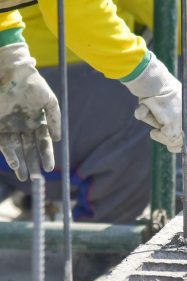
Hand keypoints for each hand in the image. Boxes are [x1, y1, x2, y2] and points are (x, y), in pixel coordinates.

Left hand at [0, 43, 60, 180]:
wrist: (12, 72)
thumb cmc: (33, 85)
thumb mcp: (50, 101)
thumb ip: (55, 119)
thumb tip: (58, 139)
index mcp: (38, 122)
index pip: (43, 143)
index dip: (46, 155)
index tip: (49, 168)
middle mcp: (25, 127)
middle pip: (30, 150)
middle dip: (34, 164)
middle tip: (36, 179)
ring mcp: (11, 127)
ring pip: (17, 150)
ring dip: (21, 164)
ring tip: (25, 178)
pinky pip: (4, 144)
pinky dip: (9, 155)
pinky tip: (15, 165)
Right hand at [122, 53, 186, 154]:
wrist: (154, 82)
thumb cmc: (158, 90)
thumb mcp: (174, 102)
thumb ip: (179, 118)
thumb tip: (180, 145)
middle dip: (181, 146)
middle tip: (170, 146)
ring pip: (179, 142)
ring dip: (166, 140)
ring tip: (156, 132)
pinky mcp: (175, 127)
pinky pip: (168, 139)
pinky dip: (159, 137)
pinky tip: (154, 131)